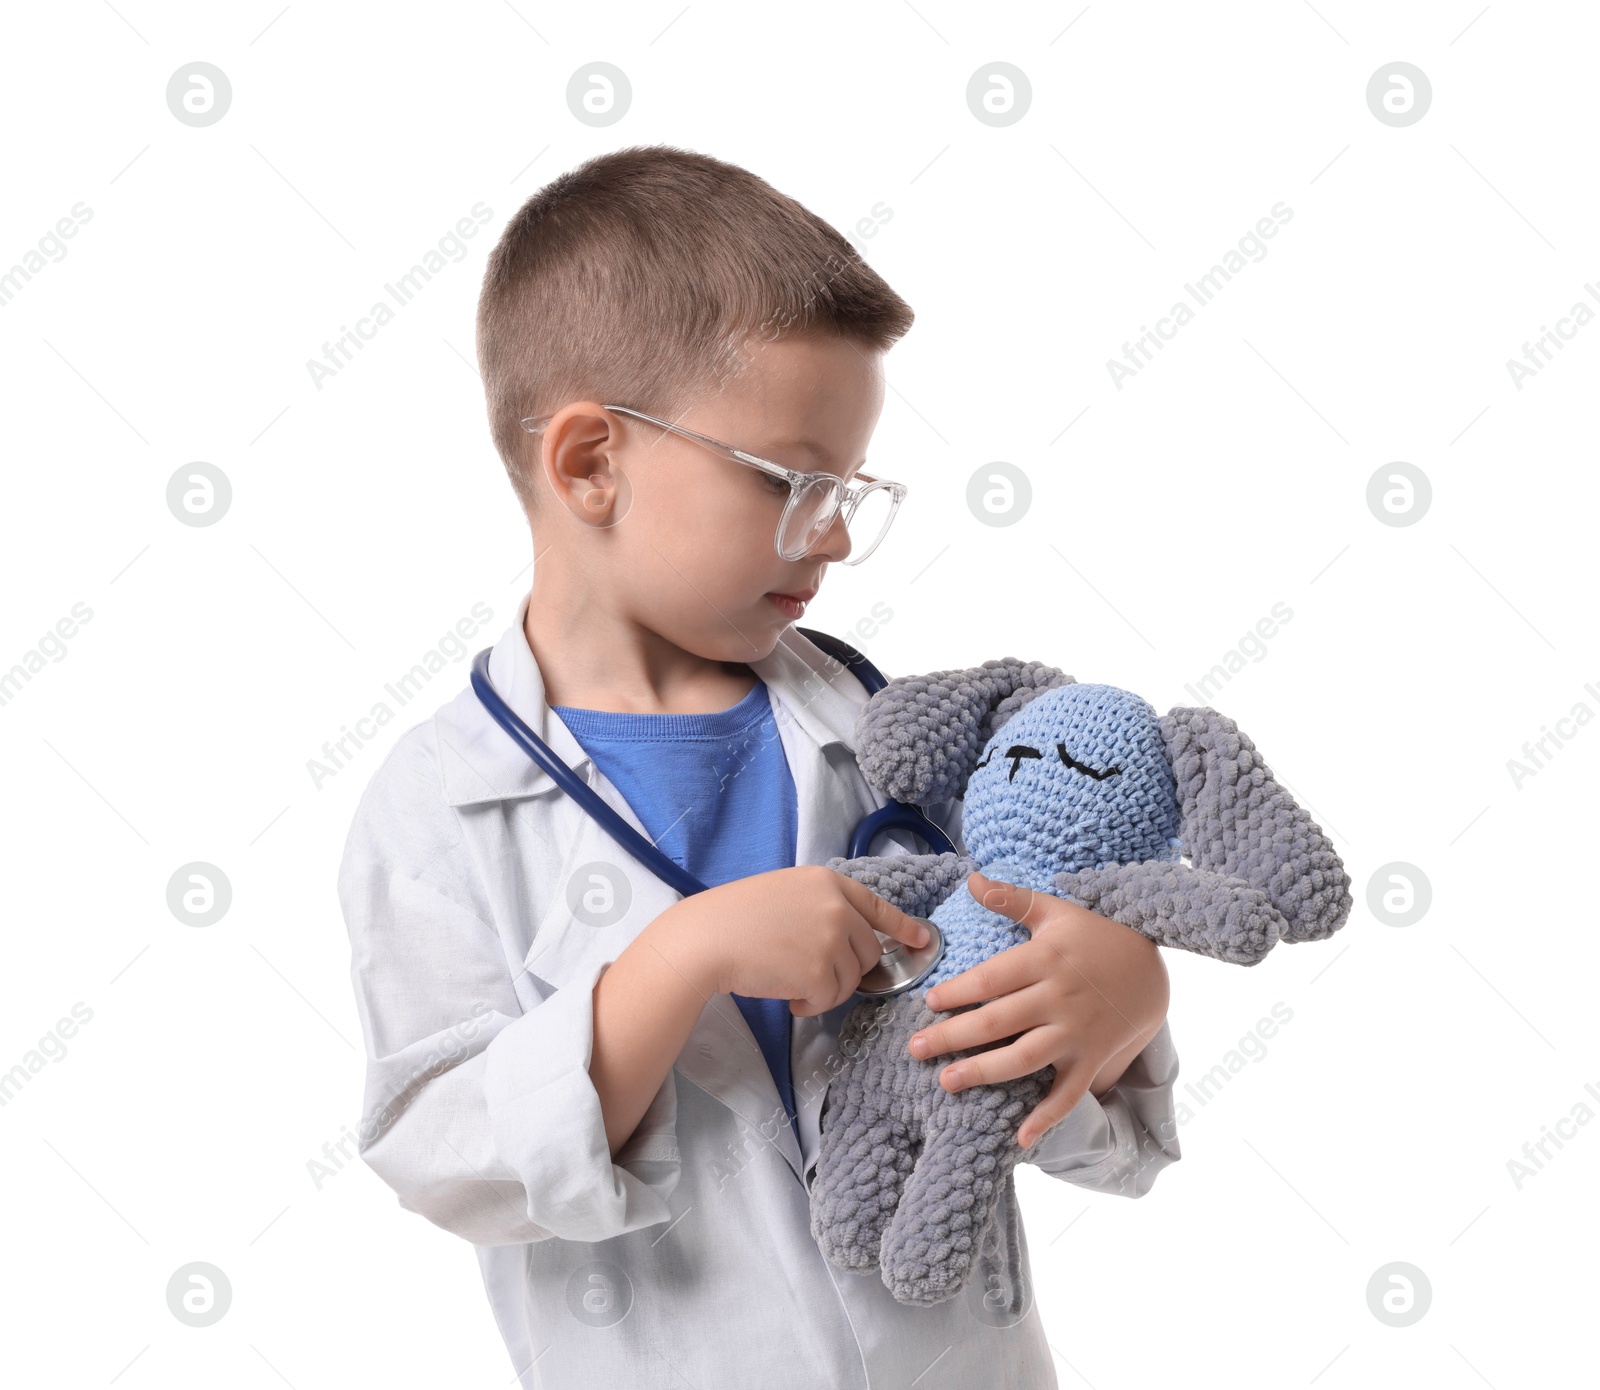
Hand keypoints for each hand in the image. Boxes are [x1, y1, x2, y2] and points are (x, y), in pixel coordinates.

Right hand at [654, 865, 931, 1017]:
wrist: (708, 938)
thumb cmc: (737, 917)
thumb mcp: (787, 893)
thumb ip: (824, 907)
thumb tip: (854, 938)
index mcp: (828, 882)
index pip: (879, 906)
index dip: (904, 926)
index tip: (923, 940)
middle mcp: (837, 907)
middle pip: (869, 950)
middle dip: (848, 969)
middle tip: (814, 974)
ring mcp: (831, 939)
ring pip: (852, 979)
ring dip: (826, 989)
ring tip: (792, 982)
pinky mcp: (821, 972)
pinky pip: (831, 999)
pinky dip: (812, 1004)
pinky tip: (788, 996)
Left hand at [907, 870, 1169, 1147]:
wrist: (1153, 967)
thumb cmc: (1096, 935)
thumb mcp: (1056, 911)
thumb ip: (1012, 898)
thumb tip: (971, 879)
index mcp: (1044, 960)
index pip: (991, 978)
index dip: (957, 991)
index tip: (928, 1003)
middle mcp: (1058, 998)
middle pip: (997, 1021)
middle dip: (952, 1036)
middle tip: (916, 1049)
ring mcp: (1076, 1032)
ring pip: (1024, 1058)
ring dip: (983, 1073)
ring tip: (946, 1081)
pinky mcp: (1092, 1059)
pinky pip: (1069, 1094)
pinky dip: (1047, 1118)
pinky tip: (1019, 1139)